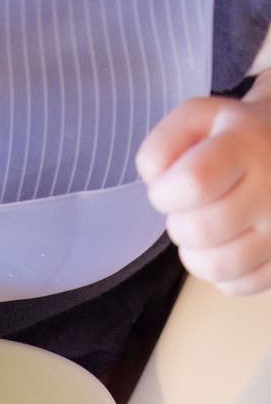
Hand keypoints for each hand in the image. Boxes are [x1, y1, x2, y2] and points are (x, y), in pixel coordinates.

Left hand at [136, 73, 270, 294]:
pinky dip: (222, 274)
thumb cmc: (236, 136)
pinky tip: (227, 246)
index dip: (165, 194)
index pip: (194, 182)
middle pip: (201, 231)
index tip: (168, 189)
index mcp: (246, 145)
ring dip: (195, 255)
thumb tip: (157, 183)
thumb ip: (163, 145)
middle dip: (178, 225)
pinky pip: (240, 285)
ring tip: (204, 231)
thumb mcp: (198, 118)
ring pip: (219, 268)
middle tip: (189, 211)